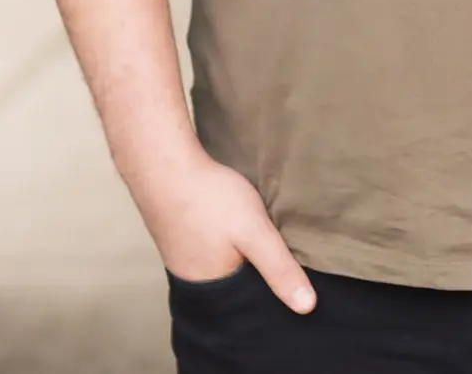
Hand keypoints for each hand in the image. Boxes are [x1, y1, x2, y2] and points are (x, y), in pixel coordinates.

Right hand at [130, 147, 316, 312]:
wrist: (165, 165)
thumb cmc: (209, 199)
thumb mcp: (254, 233)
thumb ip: (279, 269)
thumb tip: (306, 306)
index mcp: (209, 287)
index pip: (247, 300)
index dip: (270, 288)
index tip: (291, 273)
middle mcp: (191, 276)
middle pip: (234, 279)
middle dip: (255, 268)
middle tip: (279, 251)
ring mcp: (181, 253)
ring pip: (223, 259)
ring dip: (239, 250)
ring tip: (258, 237)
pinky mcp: (180, 232)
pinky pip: (209, 243)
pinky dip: (224, 236)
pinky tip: (232, 222)